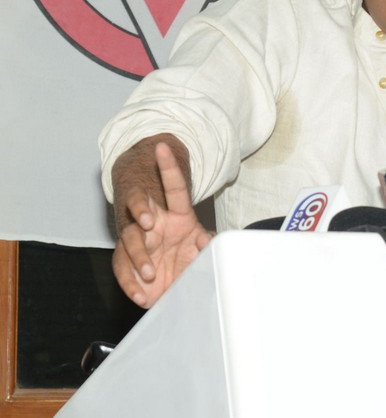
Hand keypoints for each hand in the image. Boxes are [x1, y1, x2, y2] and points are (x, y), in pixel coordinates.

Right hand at [112, 140, 210, 307]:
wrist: (176, 282)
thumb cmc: (190, 257)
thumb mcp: (203, 248)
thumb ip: (208, 243)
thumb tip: (207, 239)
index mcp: (178, 215)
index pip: (174, 187)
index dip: (168, 168)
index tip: (162, 147)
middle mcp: (155, 224)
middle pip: (142, 210)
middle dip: (141, 210)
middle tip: (148, 221)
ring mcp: (139, 242)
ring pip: (130, 240)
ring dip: (138, 256)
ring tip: (150, 272)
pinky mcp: (126, 263)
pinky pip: (122, 269)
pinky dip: (130, 283)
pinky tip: (140, 294)